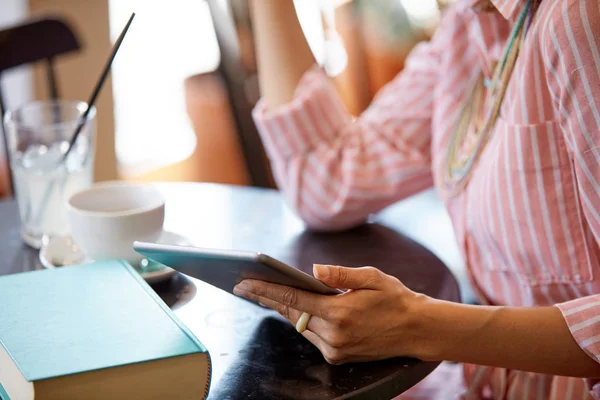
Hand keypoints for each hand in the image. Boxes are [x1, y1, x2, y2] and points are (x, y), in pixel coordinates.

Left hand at [233, 264, 428, 364]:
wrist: (416, 330)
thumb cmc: (395, 298)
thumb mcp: (372, 277)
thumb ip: (341, 274)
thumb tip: (314, 271)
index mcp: (339, 312)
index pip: (292, 300)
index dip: (264, 290)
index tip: (243, 283)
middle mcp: (334, 334)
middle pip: (291, 314)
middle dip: (270, 299)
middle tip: (247, 285)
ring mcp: (335, 349)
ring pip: (300, 326)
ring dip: (289, 311)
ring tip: (271, 293)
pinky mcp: (338, 357)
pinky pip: (312, 337)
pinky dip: (306, 322)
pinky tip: (301, 310)